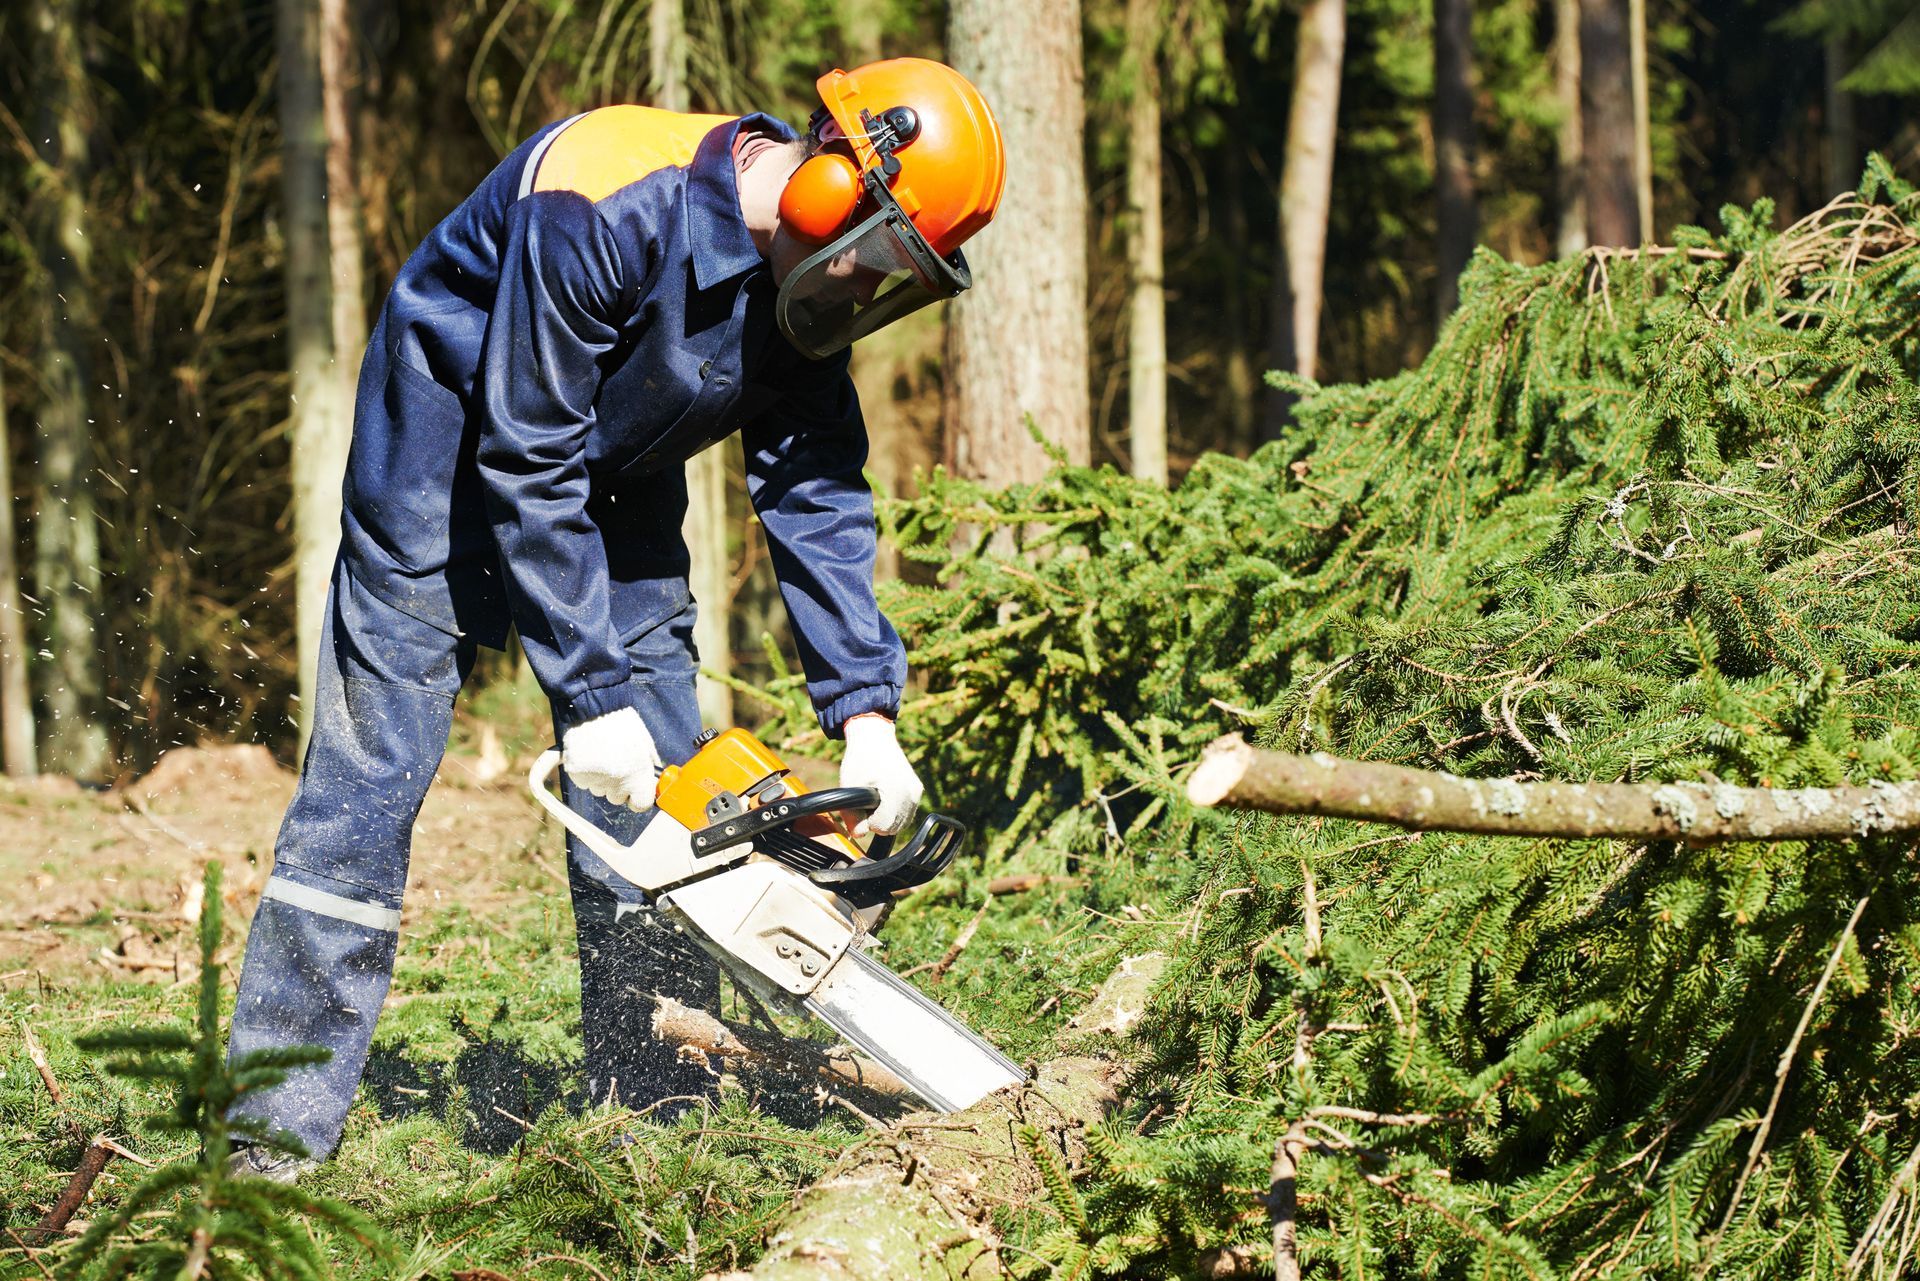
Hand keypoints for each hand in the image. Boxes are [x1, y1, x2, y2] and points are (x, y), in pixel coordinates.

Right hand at [561, 707, 661, 809]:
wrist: (596, 711)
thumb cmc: (625, 726)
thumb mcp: (646, 747)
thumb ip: (649, 768)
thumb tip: (653, 782)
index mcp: (637, 780)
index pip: (640, 805)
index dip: (639, 797)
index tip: (637, 789)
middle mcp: (616, 786)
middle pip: (618, 798)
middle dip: (619, 786)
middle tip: (619, 765)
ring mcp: (594, 782)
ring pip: (600, 790)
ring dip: (603, 779)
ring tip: (603, 756)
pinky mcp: (577, 776)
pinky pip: (584, 781)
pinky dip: (587, 772)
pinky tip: (591, 755)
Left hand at [839, 714, 923, 836]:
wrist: (874, 736)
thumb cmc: (860, 759)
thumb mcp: (849, 787)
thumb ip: (851, 816)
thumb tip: (860, 835)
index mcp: (897, 792)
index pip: (883, 827)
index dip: (868, 821)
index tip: (862, 805)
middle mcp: (912, 793)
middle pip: (893, 828)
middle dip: (877, 820)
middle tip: (867, 800)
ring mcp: (917, 792)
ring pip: (901, 823)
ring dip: (886, 817)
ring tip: (876, 797)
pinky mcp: (918, 789)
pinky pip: (906, 813)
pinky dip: (894, 811)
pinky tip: (884, 796)